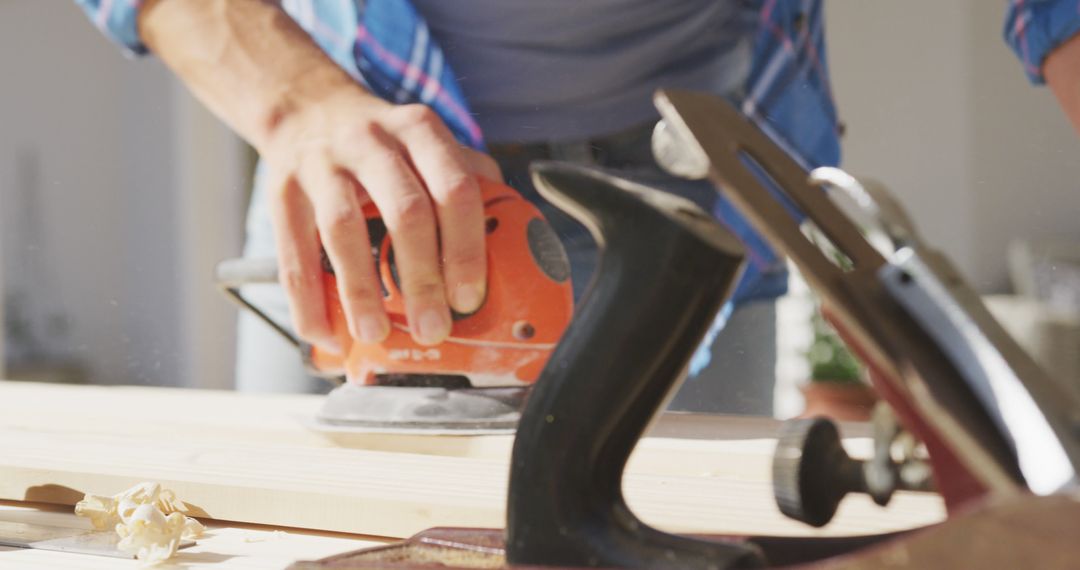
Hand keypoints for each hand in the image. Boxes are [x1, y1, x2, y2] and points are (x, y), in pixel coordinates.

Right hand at [259, 88, 501, 348]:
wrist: (306, 107)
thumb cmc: (382, 140)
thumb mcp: (427, 139)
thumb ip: (469, 177)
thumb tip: (512, 234)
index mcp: (420, 131)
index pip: (455, 189)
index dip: (466, 248)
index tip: (470, 297)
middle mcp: (373, 142)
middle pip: (405, 211)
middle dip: (421, 278)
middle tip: (432, 328)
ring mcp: (323, 164)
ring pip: (343, 229)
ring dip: (361, 290)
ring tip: (375, 333)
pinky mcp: (282, 191)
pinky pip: (293, 253)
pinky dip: (308, 300)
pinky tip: (326, 332)